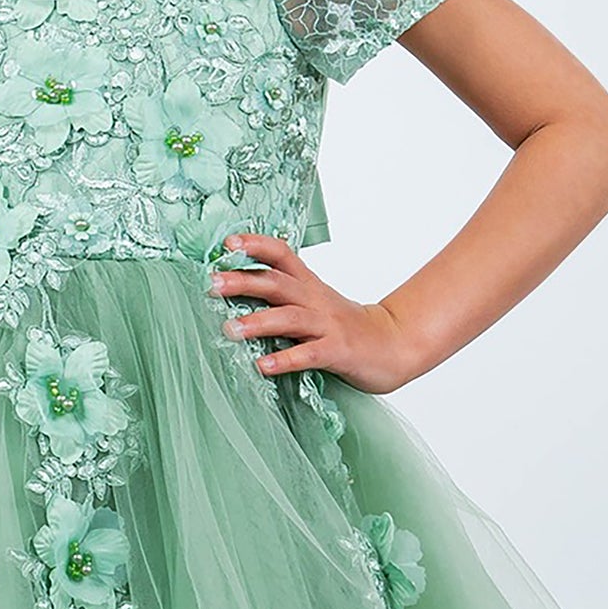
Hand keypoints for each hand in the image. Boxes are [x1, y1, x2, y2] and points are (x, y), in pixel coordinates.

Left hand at [208, 234, 418, 394]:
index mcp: (308, 285)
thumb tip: (237, 293)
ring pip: (289, 318)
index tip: (228, 243)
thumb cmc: (347, 326)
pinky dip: (285, 359)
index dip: (256, 245)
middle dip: (243, 281)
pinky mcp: (337, 351)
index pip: (281, 255)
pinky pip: (308, 355)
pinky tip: (263, 365)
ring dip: (258, 322)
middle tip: (212, 284)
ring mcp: (327, 325)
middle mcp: (315, 300)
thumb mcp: (316, 302)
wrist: (395, 344)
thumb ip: (283, 297)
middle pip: (277, 283)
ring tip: (229, 329)